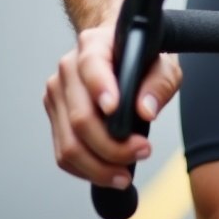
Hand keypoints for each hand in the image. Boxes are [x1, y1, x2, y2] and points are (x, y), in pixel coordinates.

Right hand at [44, 24, 181, 189]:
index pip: (92, 65)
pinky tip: (107, 171)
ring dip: (97, 166)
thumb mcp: (163, 63)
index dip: (101, 89)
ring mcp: (58, 93)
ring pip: (68, 143)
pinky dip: (86, 169)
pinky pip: (63, 153)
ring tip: (124, 173)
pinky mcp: (54, 116)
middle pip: (79, 117)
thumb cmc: (140, 55)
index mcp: (94, 44)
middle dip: (110, 146)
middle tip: (141, 151)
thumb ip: (159, 83)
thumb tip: (145, 110)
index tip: (115, 109)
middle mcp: (69, 67)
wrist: (118, 52)